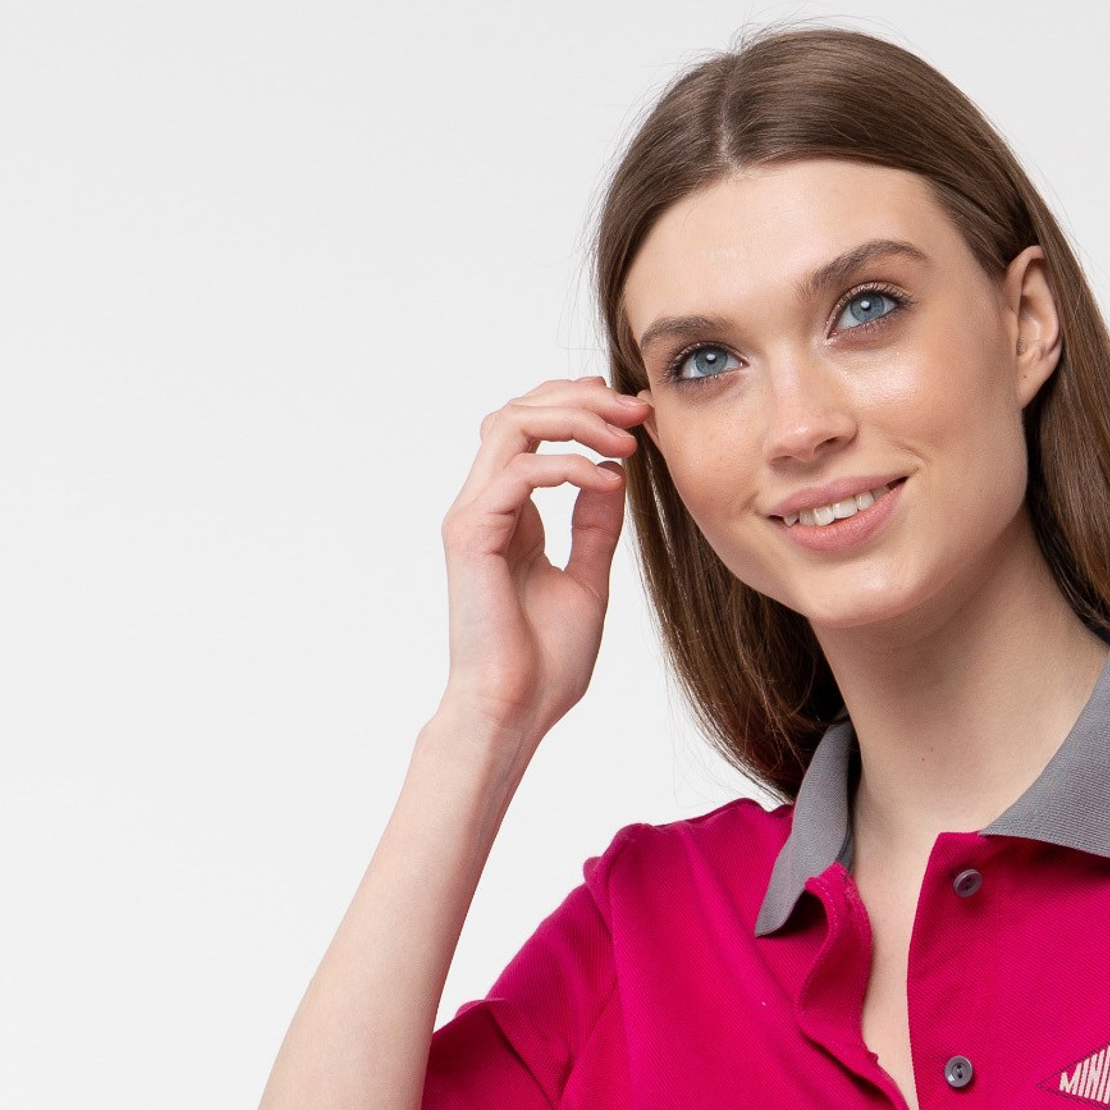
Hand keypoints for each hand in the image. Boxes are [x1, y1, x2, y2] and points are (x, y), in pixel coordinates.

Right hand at [438, 376, 649, 750]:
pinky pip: (518, 473)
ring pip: (512, 425)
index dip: (580, 406)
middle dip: (583, 398)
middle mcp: (484, 506)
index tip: (635, 414)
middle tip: (638, 410)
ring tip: (626, 437)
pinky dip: (567, 466)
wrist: (514, 712)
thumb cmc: (545, 664)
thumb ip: (596, 527)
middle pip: (520, 411)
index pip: (531, 429)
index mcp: (508, 514)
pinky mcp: (471, 534)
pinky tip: (607, 480)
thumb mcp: (588, 581)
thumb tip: (613, 473)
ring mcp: (472, 516)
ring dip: (574, 418)